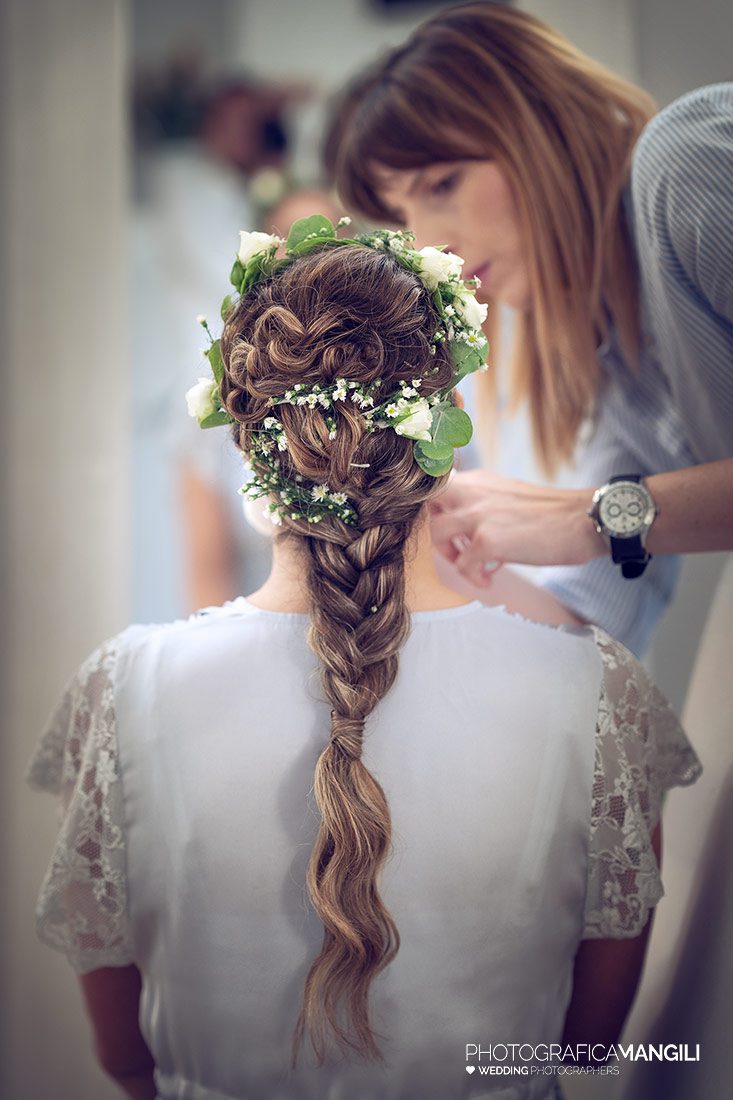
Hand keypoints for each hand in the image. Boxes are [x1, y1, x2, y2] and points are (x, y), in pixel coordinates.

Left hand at [429, 469, 604, 586]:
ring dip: (451, 555)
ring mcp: (477, 516)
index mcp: (478, 481)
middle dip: (434, 529)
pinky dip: (474, 578)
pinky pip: (463, 566)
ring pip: (436, 535)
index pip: (433, 486)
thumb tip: (466, 528)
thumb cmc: (552, 514)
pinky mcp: (487, 541)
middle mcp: (472, 493)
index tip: (448, 528)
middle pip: (425, 507)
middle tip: (456, 547)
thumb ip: (483, 503)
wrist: (583, 519)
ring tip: (474, 566)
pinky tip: (490, 579)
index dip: (433, 509)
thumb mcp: (509, 496)